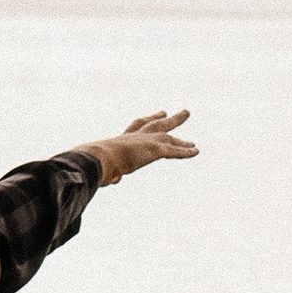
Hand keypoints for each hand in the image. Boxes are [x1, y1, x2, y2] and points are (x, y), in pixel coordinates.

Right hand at [75, 111, 198, 185]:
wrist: (97, 159)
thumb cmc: (95, 165)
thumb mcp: (104, 169)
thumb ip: (112, 174)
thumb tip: (113, 180)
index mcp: (121, 140)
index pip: (135, 128)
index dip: (145, 122)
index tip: (154, 116)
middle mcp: (135, 137)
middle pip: (153, 125)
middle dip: (163, 119)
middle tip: (169, 112)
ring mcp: (146, 142)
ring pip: (167, 134)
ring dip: (179, 128)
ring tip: (187, 117)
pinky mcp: (155, 150)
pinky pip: (174, 151)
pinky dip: (185, 152)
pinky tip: (196, 151)